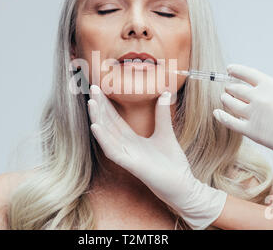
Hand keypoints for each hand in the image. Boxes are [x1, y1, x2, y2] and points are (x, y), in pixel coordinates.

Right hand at [87, 84, 226, 228]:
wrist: (182, 184)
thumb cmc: (173, 163)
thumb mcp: (166, 132)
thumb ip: (162, 114)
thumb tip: (166, 93)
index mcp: (132, 139)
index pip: (114, 119)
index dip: (106, 104)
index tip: (100, 88)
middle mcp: (125, 147)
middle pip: (107, 124)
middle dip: (98, 107)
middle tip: (91, 88)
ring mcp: (126, 156)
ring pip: (106, 135)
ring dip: (97, 119)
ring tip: (91, 102)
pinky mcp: (129, 164)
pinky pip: (112, 151)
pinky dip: (103, 138)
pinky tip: (96, 126)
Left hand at [213, 63, 272, 190]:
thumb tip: (264, 93)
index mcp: (272, 85)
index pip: (247, 73)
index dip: (236, 71)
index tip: (229, 70)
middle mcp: (259, 97)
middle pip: (235, 89)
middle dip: (230, 88)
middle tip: (228, 89)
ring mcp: (253, 114)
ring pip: (229, 103)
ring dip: (225, 100)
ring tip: (224, 99)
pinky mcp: (251, 131)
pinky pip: (229, 121)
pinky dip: (221, 116)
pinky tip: (217, 113)